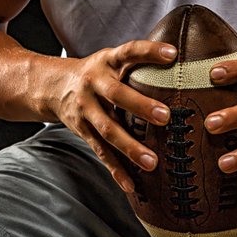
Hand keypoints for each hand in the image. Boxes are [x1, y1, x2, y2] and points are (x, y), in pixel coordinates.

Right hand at [51, 40, 177, 192]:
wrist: (53, 86)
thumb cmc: (98, 72)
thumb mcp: (112, 59)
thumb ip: (138, 61)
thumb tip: (184, 59)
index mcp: (107, 61)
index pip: (129, 51)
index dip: (150, 51)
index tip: (173, 53)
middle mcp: (94, 83)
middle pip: (116, 94)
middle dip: (140, 106)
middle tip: (165, 117)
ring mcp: (86, 108)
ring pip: (108, 129)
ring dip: (130, 147)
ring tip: (153, 162)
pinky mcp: (82, 130)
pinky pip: (100, 152)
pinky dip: (116, 170)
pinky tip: (131, 185)